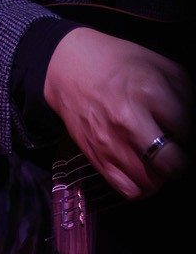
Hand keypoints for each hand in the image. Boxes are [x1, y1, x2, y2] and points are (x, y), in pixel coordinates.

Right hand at [43, 26, 189, 198]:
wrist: (70, 71)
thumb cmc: (119, 65)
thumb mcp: (161, 67)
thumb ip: (185, 95)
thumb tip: (190, 125)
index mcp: (150, 93)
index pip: (186, 130)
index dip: (189, 135)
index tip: (184, 133)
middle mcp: (129, 122)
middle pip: (170, 162)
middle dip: (180, 162)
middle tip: (179, 154)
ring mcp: (109, 143)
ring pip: (149, 181)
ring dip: (162, 177)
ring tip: (162, 165)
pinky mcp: (96, 157)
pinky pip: (126, 188)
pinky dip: (141, 188)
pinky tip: (145, 174)